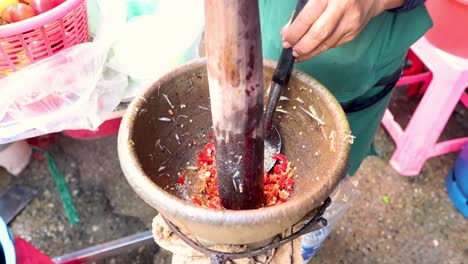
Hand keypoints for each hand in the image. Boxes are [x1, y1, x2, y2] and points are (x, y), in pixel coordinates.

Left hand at [281, 0, 404, 61]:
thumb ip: (301, 12)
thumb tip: (286, 32)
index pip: (309, 17)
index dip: (295, 32)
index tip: (286, 40)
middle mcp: (342, 9)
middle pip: (319, 33)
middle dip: (302, 46)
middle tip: (291, 50)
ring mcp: (350, 22)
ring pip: (327, 43)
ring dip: (309, 52)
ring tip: (297, 55)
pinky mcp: (354, 33)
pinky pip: (333, 45)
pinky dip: (319, 50)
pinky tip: (310, 52)